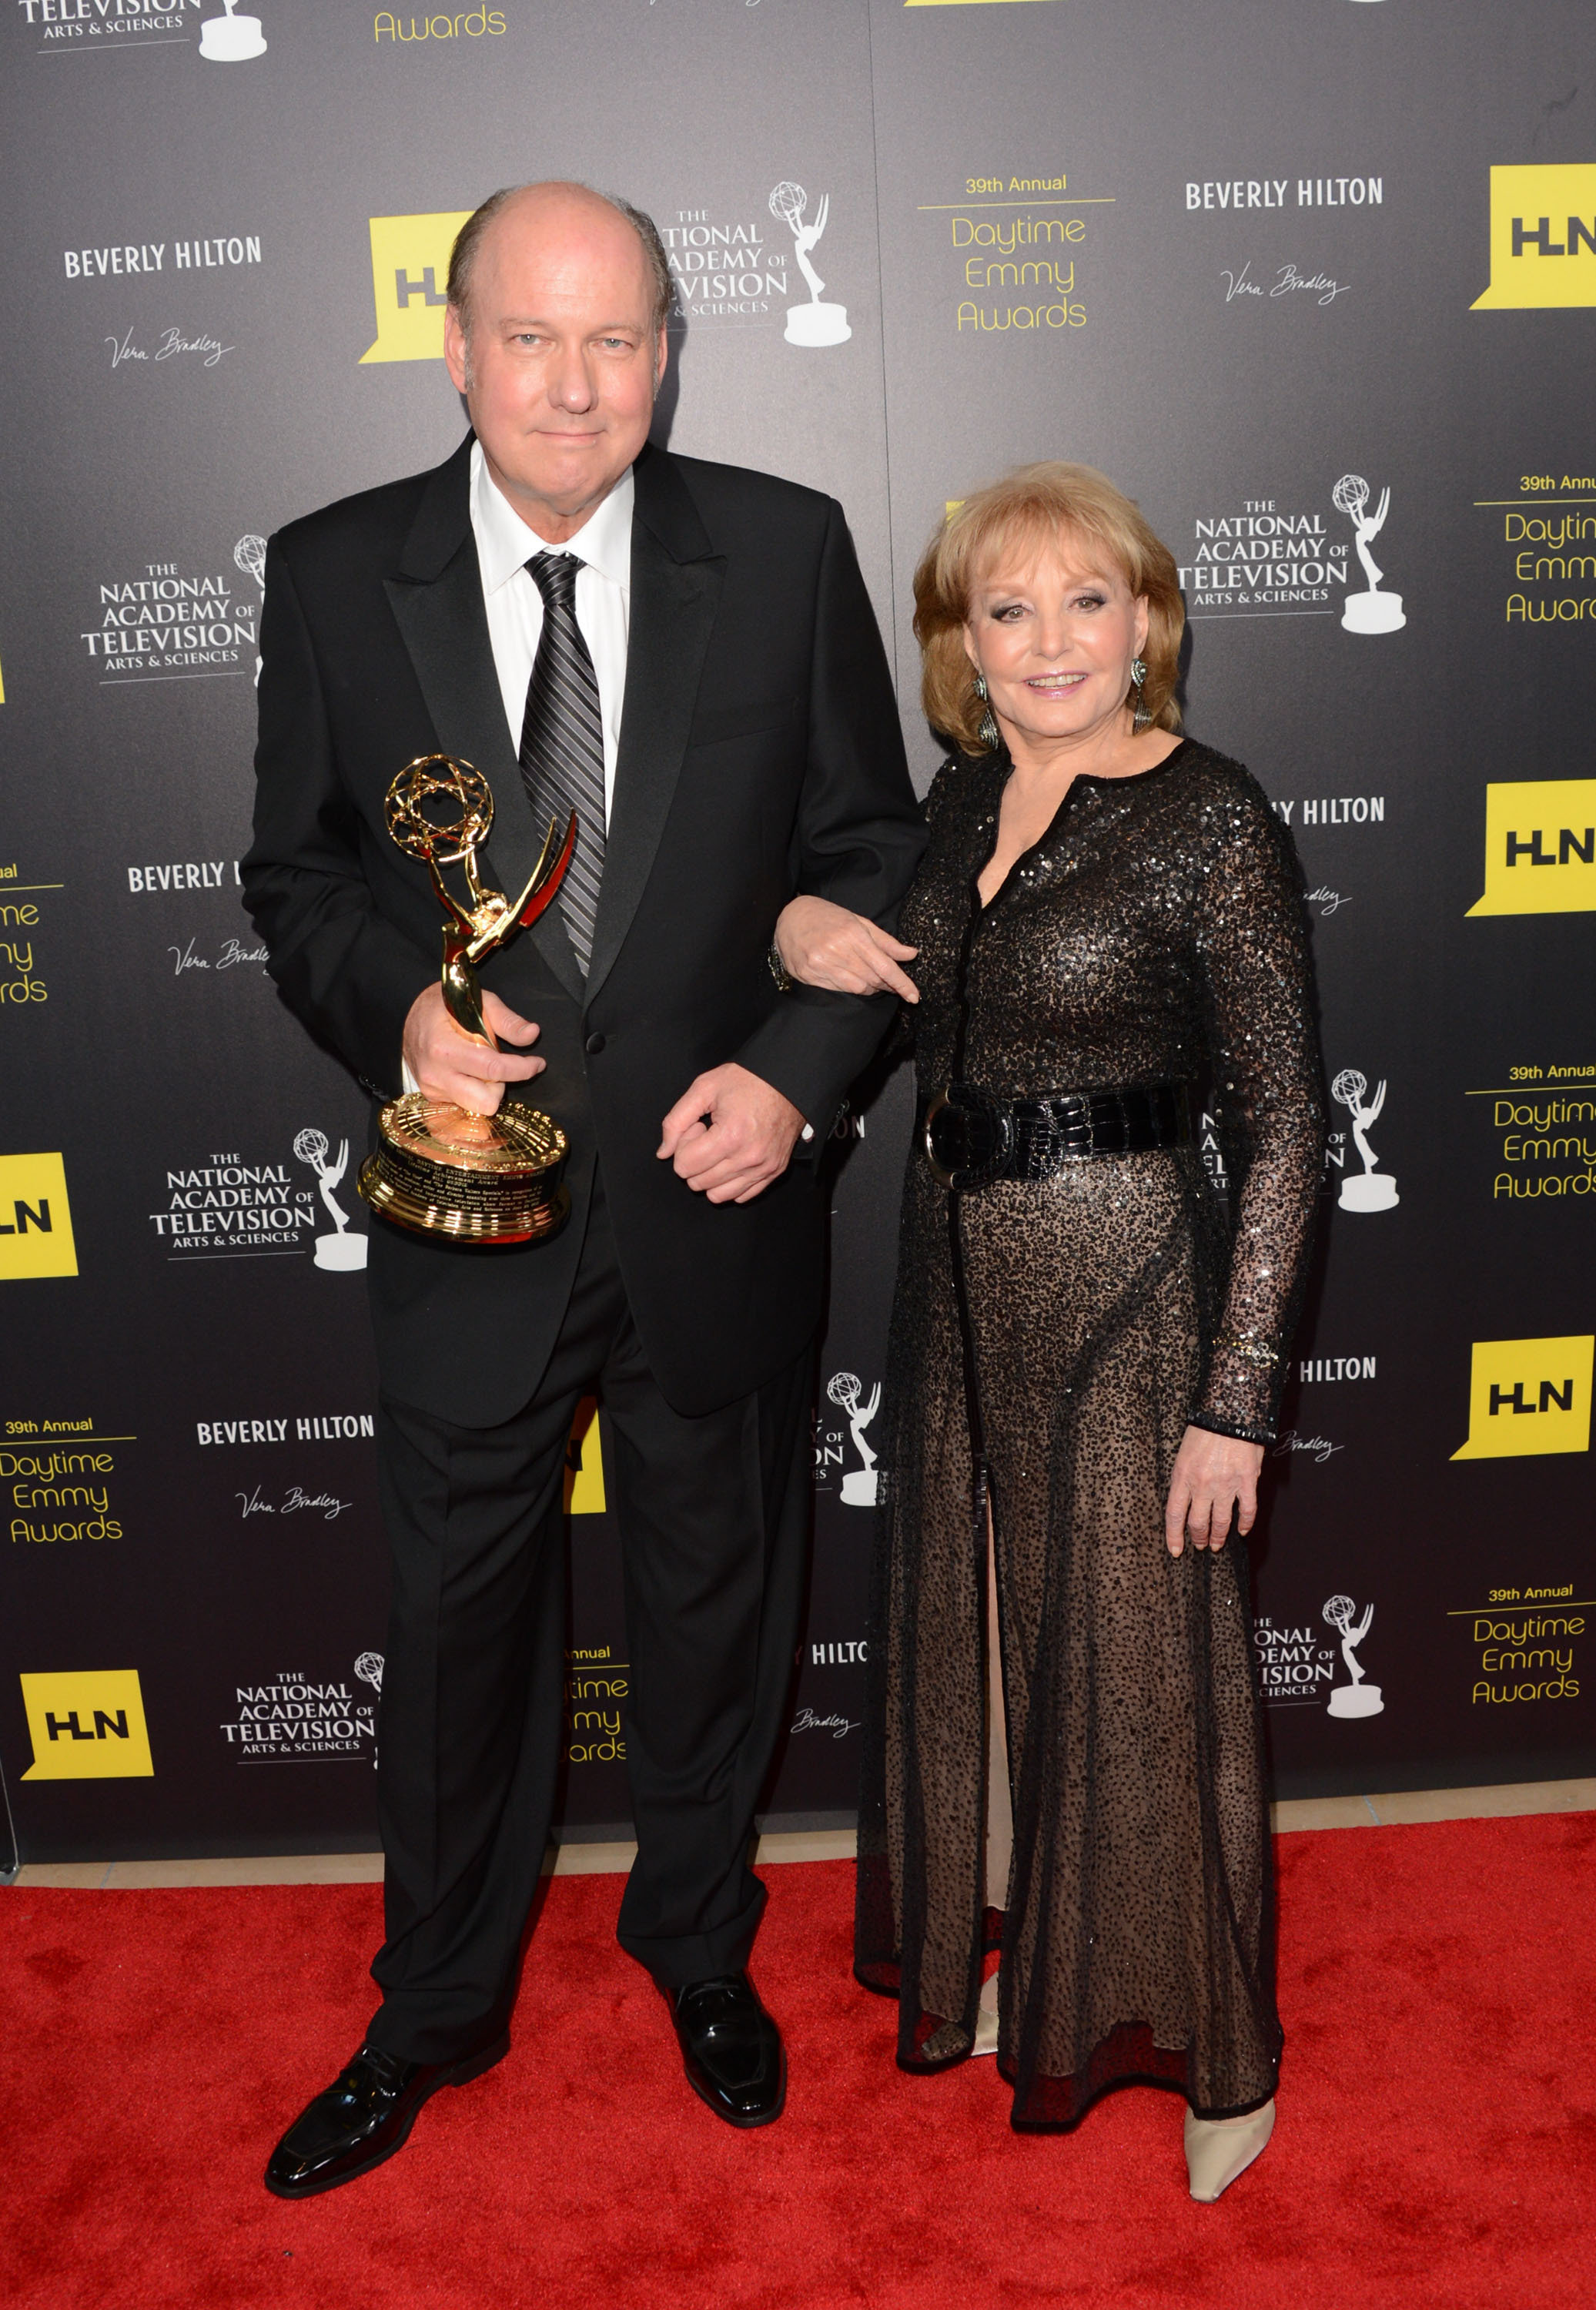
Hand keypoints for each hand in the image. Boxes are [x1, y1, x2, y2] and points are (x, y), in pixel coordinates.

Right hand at [401, 983, 542, 1115]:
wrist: (411, 1016)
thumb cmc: (447, 1006)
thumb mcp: (480, 1002)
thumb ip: (507, 1020)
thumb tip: (532, 1034)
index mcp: (444, 1048)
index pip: (492, 1069)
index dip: (522, 1069)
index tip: (537, 1063)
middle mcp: (436, 1074)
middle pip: (485, 1102)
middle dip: (501, 1086)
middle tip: (499, 1065)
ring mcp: (432, 1089)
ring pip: (477, 1107)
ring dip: (488, 1090)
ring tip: (481, 1067)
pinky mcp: (432, 1097)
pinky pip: (464, 1105)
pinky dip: (474, 1092)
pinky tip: (470, 1074)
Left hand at [657, 1064, 805, 1204]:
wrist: (788, 1081)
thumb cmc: (747, 1081)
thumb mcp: (703, 1089)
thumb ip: (675, 1121)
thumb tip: (663, 1153)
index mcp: (730, 1135)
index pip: (684, 1166)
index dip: (684, 1145)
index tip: (699, 1127)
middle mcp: (748, 1157)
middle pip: (697, 1183)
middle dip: (695, 1159)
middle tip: (709, 1135)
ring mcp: (763, 1168)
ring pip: (717, 1195)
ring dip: (710, 1174)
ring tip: (721, 1148)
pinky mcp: (774, 1172)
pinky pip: (741, 1196)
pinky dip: (730, 1183)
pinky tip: (733, 1158)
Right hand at [773, 896, 919, 1003]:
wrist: (789, 918)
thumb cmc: (828, 917)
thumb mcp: (859, 922)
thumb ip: (886, 942)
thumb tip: (911, 954)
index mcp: (853, 934)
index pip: (884, 965)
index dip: (902, 983)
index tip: (914, 996)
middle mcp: (837, 950)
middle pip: (873, 979)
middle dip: (887, 984)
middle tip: (890, 983)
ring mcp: (821, 965)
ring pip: (858, 988)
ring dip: (870, 987)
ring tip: (871, 980)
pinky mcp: (810, 975)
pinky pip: (840, 990)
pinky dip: (852, 987)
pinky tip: (852, 979)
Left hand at [1163, 1425, 1263, 1556]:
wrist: (1229, 1412)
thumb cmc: (1204, 1429)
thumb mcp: (1184, 1453)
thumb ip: (1185, 1477)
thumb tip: (1186, 1497)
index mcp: (1183, 1476)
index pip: (1175, 1515)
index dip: (1174, 1536)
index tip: (1176, 1550)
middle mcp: (1202, 1485)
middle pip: (1198, 1522)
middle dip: (1198, 1538)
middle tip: (1199, 1545)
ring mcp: (1226, 1485)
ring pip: (1221, 1522)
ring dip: (1218, 1536)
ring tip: (1216, 1544)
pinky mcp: (1247, 1481)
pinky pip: (1247, 1510)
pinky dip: (1245, 1523)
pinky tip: (1242, 1530)